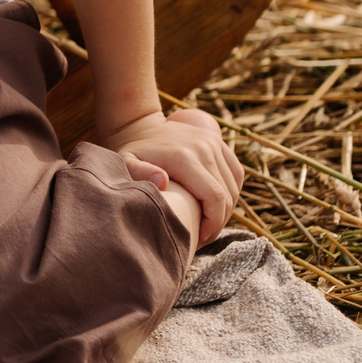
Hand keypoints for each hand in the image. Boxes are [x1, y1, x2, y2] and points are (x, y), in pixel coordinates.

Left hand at [103, 107, 241, 244]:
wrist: (138, 125)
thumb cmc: (131, 152)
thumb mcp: (125, 162)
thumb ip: (139, 173)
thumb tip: (163, 181)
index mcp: (184, 157)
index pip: (215, 197)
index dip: (214, 223)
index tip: (201, 237)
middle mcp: (204, 148)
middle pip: (227, 195)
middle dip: (219, 221)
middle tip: (203, 236)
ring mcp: (213, 142)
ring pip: (233, 186)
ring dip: (226, 209)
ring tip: (208, 224)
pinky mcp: (218, 142)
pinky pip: (236, 173)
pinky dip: (232, 192)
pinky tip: (217, 206)